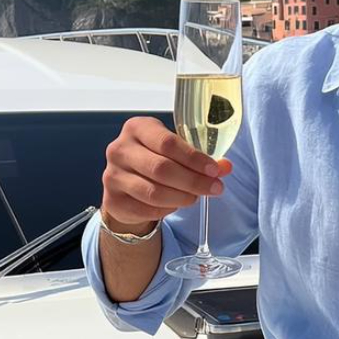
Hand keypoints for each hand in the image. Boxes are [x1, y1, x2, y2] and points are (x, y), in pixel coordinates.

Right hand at [100, 116, 233, 232]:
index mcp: (137, 128)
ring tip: (195, 197)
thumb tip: (225, 167)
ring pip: (154, 192)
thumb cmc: (155, 160)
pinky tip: (175, 203)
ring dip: (182, 197)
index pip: (168, 143)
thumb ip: (199, 158)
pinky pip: (146, 209)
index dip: (194, 159)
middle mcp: (119, 149)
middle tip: (215, 188)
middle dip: (193, 181)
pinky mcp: (112, 200)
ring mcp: (112, 175)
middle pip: (162, 169)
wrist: (126, 185)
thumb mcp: (175, 151)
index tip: (214, 170)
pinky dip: (167, 209)